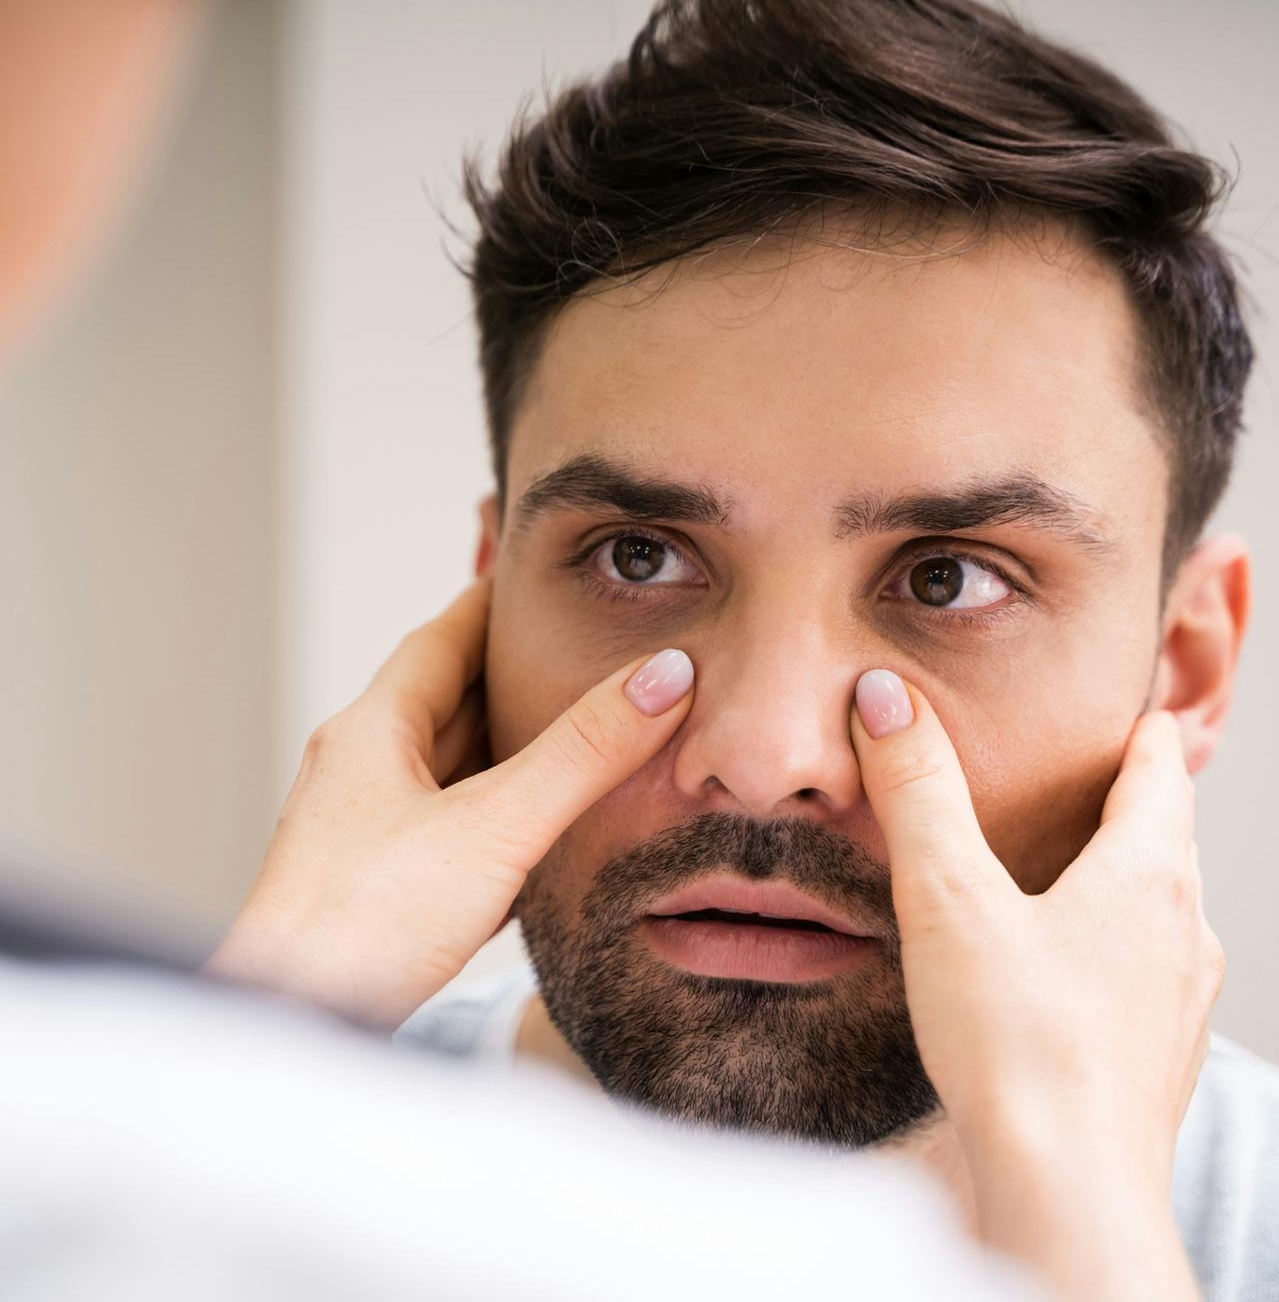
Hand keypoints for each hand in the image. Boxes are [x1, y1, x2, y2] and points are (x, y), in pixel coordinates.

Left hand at [204, 578, 695, 1028]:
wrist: (291, 1027)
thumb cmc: (363, 925)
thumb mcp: (493, 827)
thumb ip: (581, 754)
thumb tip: (661, 677)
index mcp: (372, 732)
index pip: (441, 638)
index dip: (491, 603)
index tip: (535, 576)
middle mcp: (362, 771)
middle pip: (448, 701)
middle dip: (514, 676)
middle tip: (579, 649)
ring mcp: (366, 832)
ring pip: (451, 769)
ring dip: (508, 749)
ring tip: (574, 732)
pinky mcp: (381, 888)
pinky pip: (451, 828)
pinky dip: (498, 814)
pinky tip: (536, 832)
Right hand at [850, 670, 1220, 1300]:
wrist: (1066, 1188)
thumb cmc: (1014, 1041)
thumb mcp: (948, 896)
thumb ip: (917, 791)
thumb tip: (887, 698)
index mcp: (1147, 874)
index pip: (1160, 771)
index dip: (1138, 733)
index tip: (1123, 709)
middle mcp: (1183, 930)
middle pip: (1165, 838)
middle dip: (1128, 802)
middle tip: (1084, 777)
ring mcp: (1180, 999)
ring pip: (1160, 909)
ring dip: (1122, 878)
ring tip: (1067, 868)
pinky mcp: (1159, 1055)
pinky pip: (1146, 971)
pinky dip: (1112, 945)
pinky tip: (1061, 970)